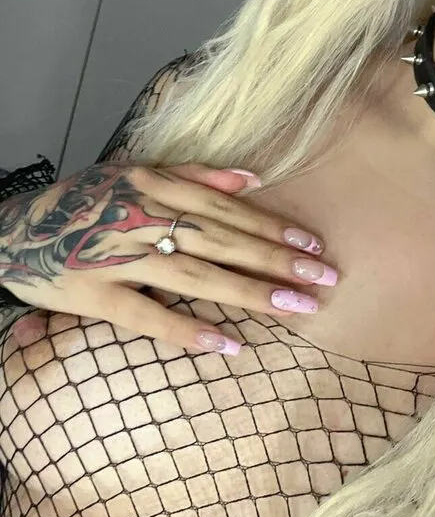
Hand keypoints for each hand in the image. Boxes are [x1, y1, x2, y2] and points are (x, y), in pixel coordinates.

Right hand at [0, 163, 334, 354]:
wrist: (14, 230)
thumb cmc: (85, 201)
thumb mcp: (135, 172)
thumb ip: (194, 174)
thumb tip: (253, 177)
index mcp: (153, 185)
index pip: (224, 208)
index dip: (270, 226)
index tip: (312, 245)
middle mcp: (139, 217)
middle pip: (220, 240)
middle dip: (276, 260)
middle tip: (323, 280)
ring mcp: (116, 256)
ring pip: (194, 274)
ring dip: (249, 291)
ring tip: (294, 308)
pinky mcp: (92, 295)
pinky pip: (145, 316)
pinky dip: (186, 330)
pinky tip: (227, 344)